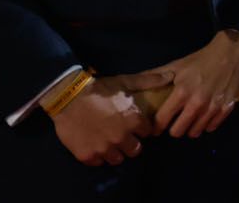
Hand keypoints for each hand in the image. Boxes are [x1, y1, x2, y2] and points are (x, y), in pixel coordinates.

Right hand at [51, 72, 166, 166]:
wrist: (68, 96)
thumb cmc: (99, 88)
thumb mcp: (125, 81)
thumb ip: (149, 81)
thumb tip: (170, 75)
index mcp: (133, 121)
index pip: (147, 133)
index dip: (142, 128)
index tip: (135, 125)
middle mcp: (120, 138)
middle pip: (135, 150)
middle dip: (132, 144)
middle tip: (123, 136)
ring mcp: (103, 149)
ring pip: (117, 159)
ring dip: (115, 152)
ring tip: (109, 142)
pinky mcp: (87, 156)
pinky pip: (98, 162)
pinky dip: (97, 156)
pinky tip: (94, 145)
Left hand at [147, 30, 238, 137]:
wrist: (232, 52)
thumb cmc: (201, 59)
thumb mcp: (177, 64)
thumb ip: (156, 75)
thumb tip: (134, 82)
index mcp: (181, 92)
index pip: (162, 120)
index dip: (156, 127)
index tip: (154, 128)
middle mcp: (196, 103)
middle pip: (178, 131)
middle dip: (173, 129)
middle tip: (174, 123)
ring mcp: (213, 107)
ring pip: (195, 132)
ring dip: (190, 128)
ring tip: (189, 120)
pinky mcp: (226, 109)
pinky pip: (211, 127)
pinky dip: (206, 124)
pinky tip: (204, 116)